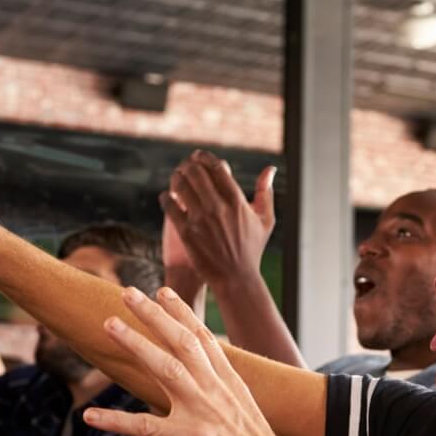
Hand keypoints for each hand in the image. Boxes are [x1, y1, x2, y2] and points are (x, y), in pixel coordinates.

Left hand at [81, 286, 307, 435]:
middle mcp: (216, 390)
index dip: (182, 313)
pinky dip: (115, 420)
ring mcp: (202, 413)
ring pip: (165, 369)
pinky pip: (145, 426)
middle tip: (128, 293)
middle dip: (154, 315)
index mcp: (230, 383)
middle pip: (182, 342)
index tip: (163, 292)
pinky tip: (90, 415)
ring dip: (136, 344)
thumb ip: (225, 392)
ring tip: (110, 325)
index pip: (203, 338)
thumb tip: (209, 379)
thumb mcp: (246, 412)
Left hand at [162, 151, 275, 289]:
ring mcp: (201, 220)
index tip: (199, 156)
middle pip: (196, 173)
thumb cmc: (252, 249)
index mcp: (237, 202)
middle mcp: (219, 208)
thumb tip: (270, 169)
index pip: (218, 168)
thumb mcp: (265, 220)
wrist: (236, 279)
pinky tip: (166, 197)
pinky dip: (166, 198)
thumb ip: (265, 192)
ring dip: (176, 178)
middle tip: (185, 166)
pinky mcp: (187, 232)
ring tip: (176, 178)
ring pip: (181, 186)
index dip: (205, 157)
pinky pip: (170, 206)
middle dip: (188, 165)